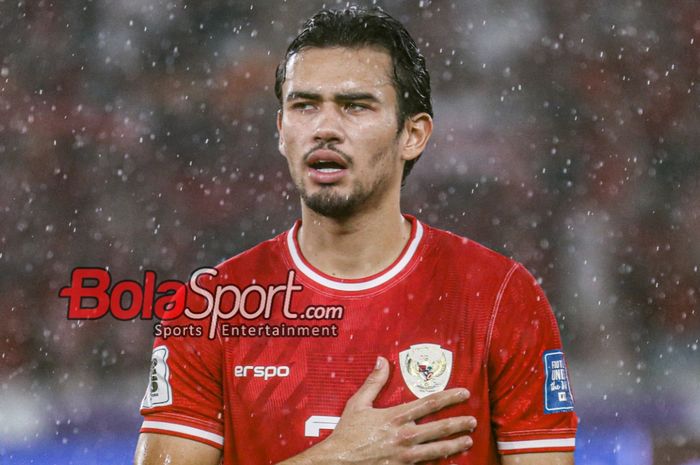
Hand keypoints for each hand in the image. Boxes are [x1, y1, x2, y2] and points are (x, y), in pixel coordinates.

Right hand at [288, 356, 475, 463]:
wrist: (338, 461)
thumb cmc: (347, 433)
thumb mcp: (358, 404)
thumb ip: (373, 382)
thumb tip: (381, 360)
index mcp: (395, 417)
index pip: (429, 404)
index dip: (449, 397)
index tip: (464, 393)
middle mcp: (404, 436)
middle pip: (439, 428)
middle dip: (459, 423)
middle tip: (473, 420)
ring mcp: (405, 455)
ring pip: (437, 449)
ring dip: (455, 444)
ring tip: (468, 440)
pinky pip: (426, 464)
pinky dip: (439, 461)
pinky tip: (449, 458)